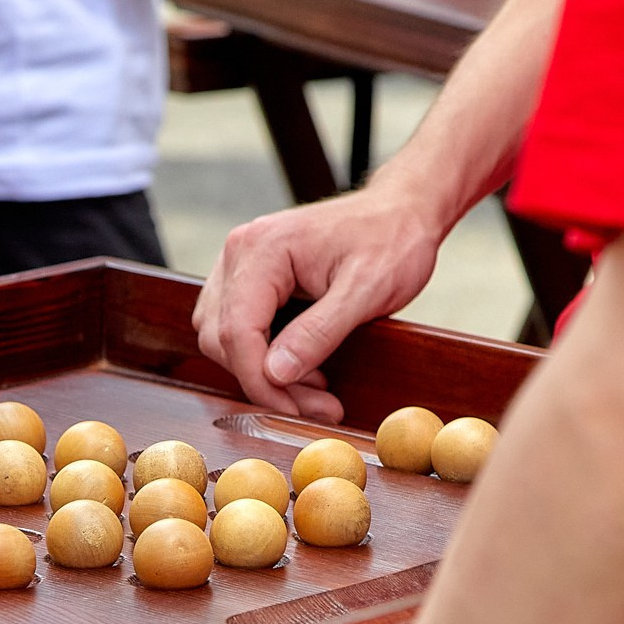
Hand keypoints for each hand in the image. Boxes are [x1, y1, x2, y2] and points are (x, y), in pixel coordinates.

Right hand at [194, 187, 443, 420]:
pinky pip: (237, 326)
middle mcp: (240, 252)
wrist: (402, 211)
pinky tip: (302, 368)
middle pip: (222, 339)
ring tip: (314, 389)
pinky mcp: (251, 276)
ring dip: (262, 373)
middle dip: (265, 381)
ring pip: (223, 337)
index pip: (236, 331)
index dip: (260, 381)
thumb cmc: (392, 240)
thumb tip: (275, 373)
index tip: (295, 412)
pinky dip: (263, 356)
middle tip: (317, 406)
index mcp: (262, 249)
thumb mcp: (366, 290)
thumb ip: (319, 332)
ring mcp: (241, 263)